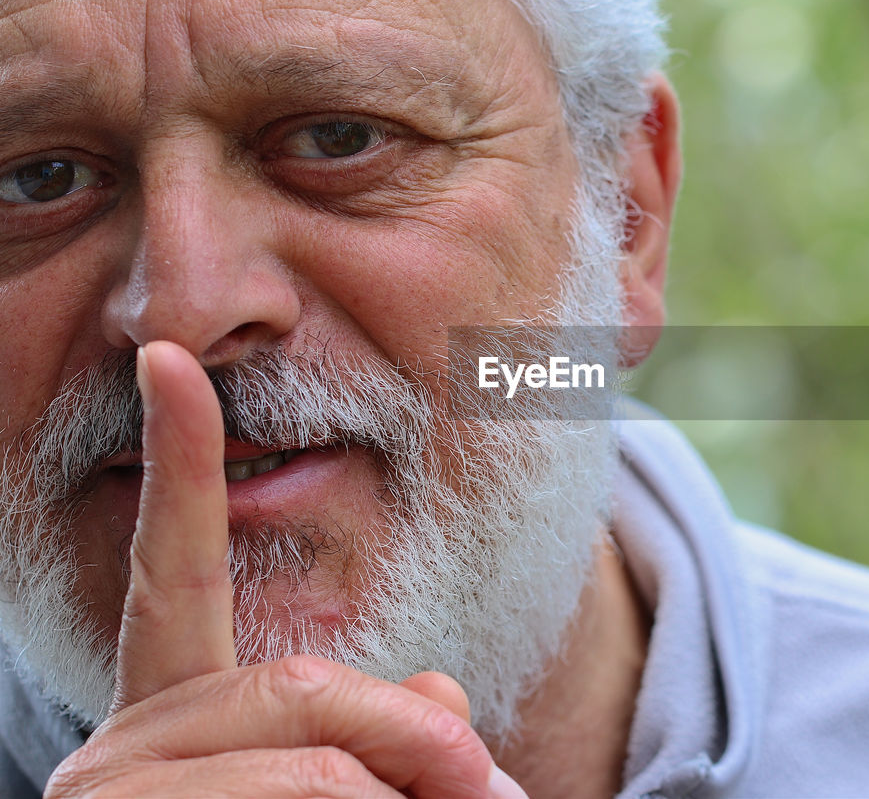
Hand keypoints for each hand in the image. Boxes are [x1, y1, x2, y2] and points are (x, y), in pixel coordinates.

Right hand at [45, 341, 525, 797]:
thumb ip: (385, 737)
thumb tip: (449, 696)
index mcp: (171, 712)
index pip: (177, 571)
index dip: (176, 464)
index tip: (166, 363)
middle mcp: (120, 749)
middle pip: (303, 694)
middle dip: (412, 743)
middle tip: (498, 794)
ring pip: (311, 774)